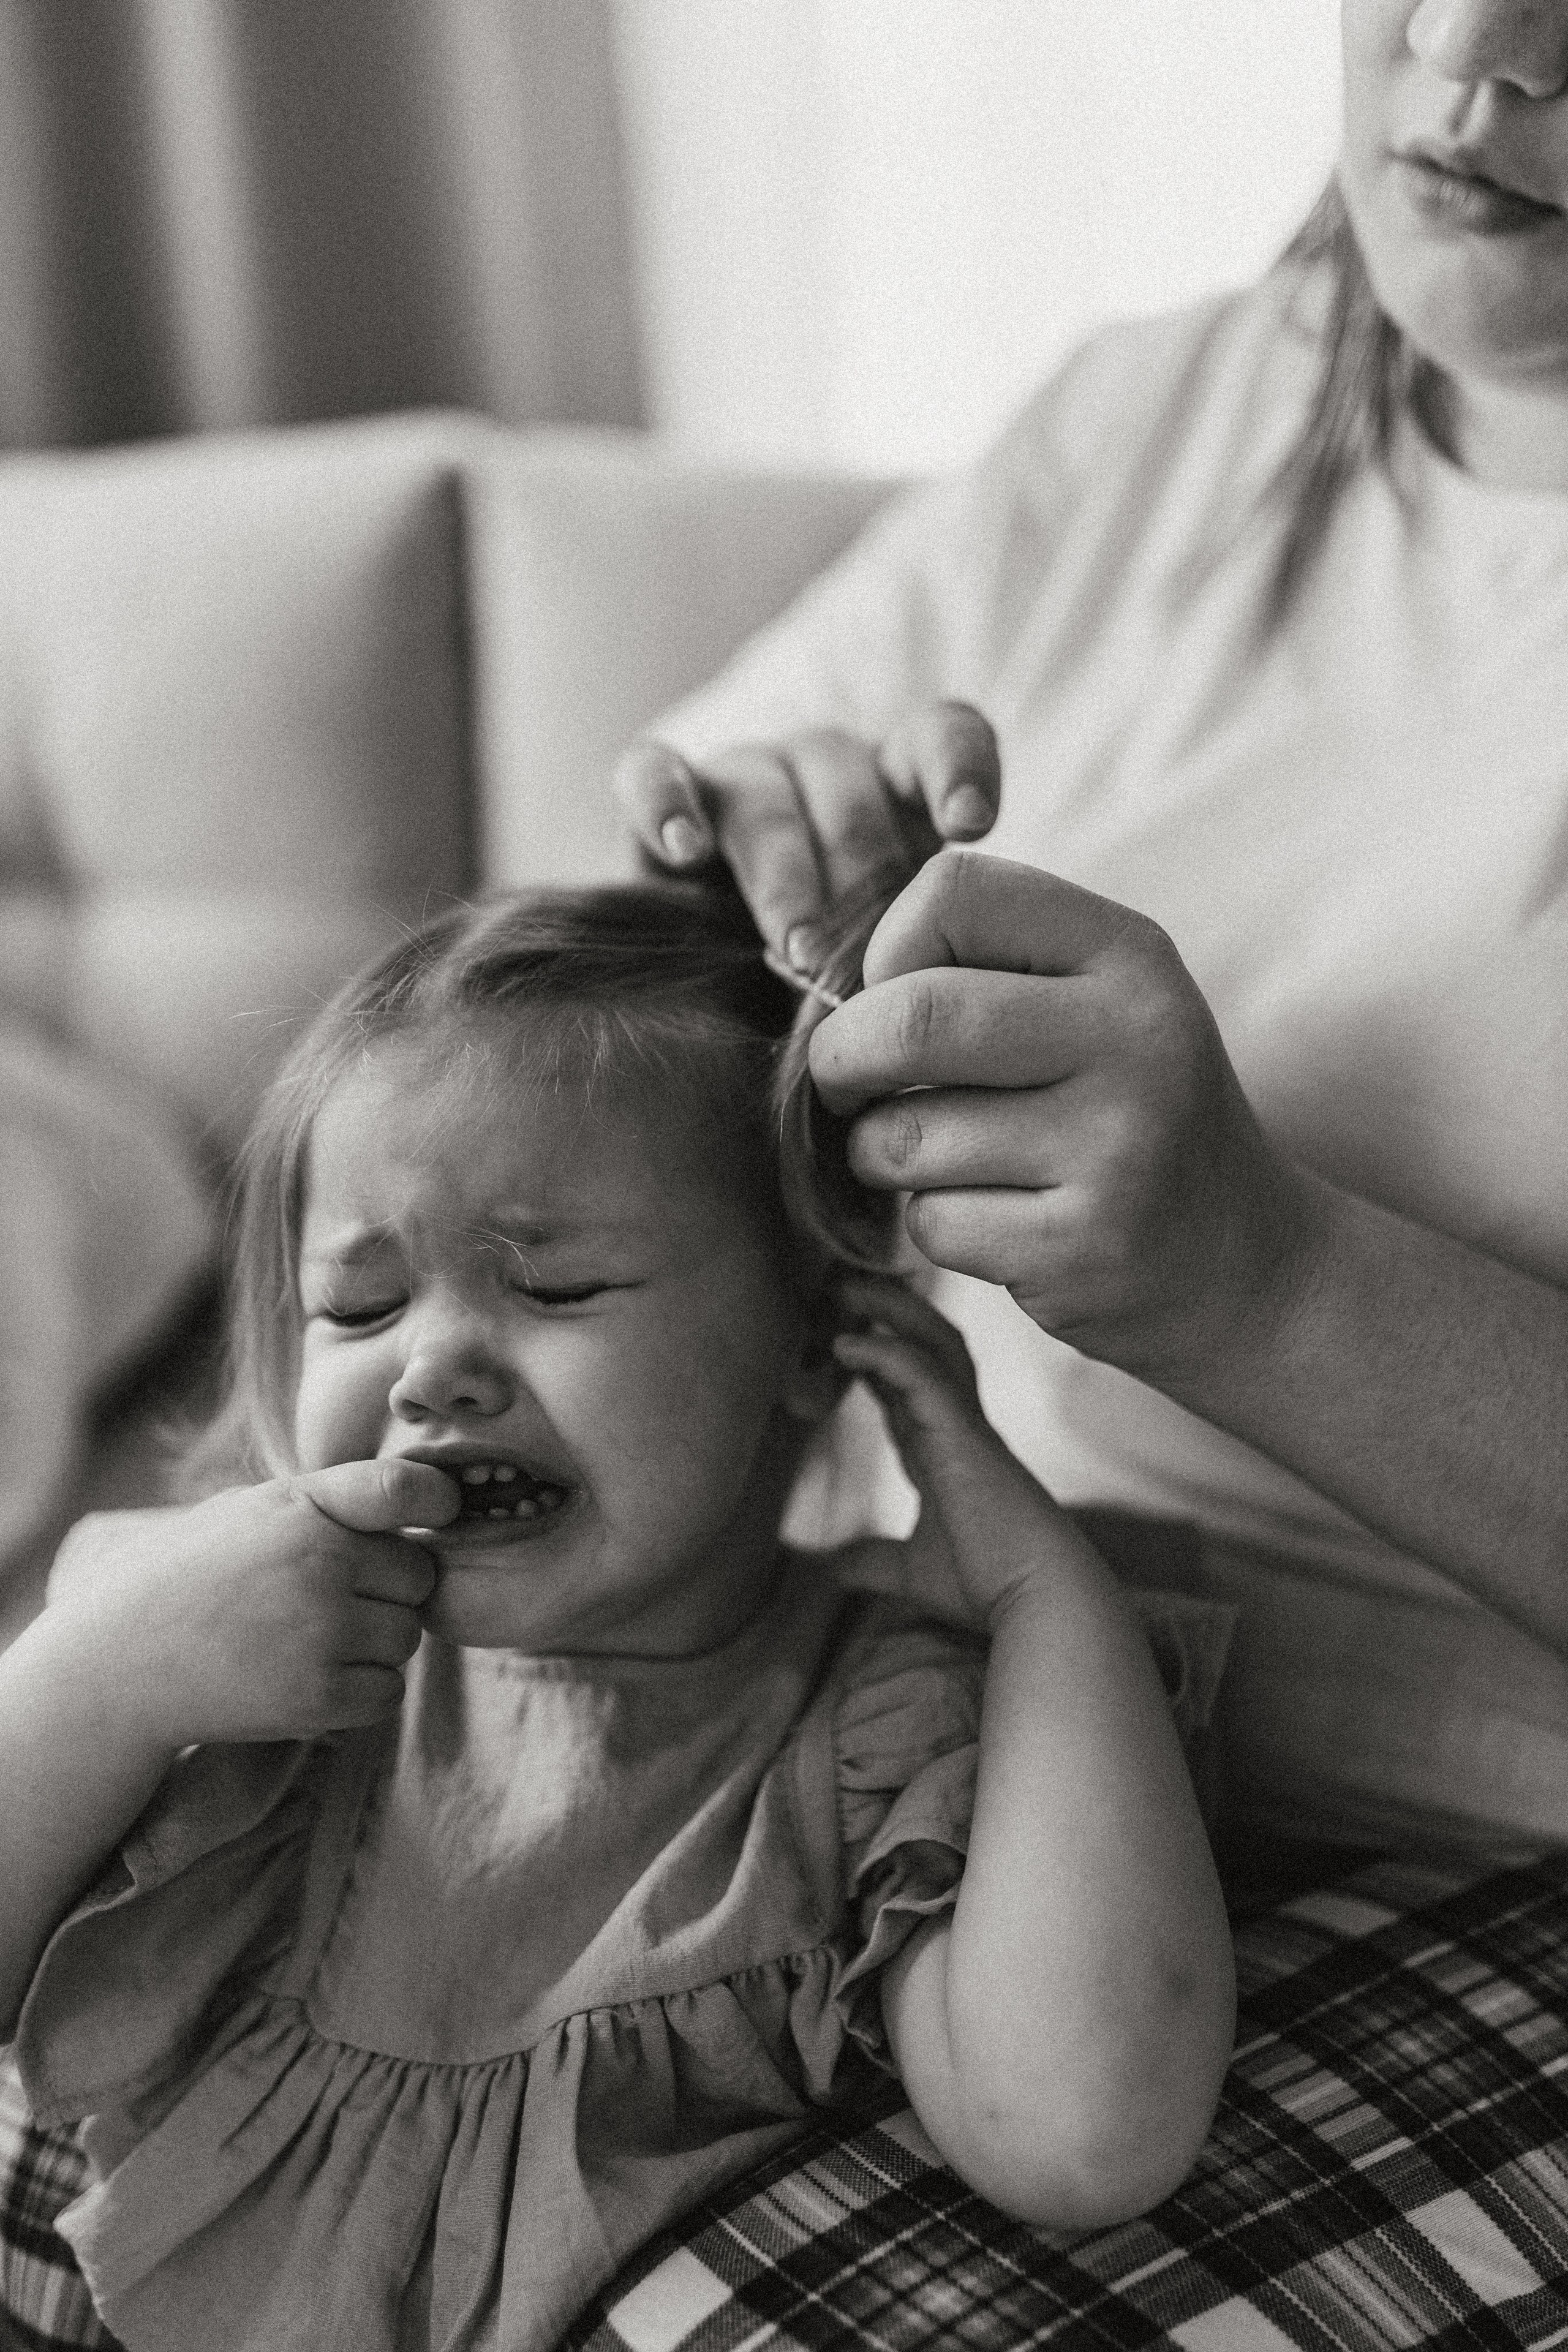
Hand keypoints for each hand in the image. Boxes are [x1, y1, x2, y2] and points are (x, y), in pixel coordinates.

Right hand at [45, 1461, 460, 1747]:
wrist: (120, 1663)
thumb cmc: (192, 1577)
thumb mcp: (251, 1512)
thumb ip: (330, 1503)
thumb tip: (425, 1500)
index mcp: (304, 1506)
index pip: (404, 1489)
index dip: (437, 1500)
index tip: (442, 1512)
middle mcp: (321, 1562)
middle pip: (419, 1577)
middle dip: (390, 1591)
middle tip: (330, 1601)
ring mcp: (321, 1631)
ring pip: (407, 1637)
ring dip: (376, 1645)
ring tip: (308, 1641)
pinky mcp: (317, 1697)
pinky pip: (387, 1693)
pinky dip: (361, 1694)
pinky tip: (310, 1680)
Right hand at [615, 702, 1000, 968]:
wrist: (714, 997)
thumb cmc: (830, 981)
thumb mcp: (891, 963)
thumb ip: (923, 949)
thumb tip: (942, 992)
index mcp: (894, 785)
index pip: (938, 739)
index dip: (957, 771)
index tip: (970, 826)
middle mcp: (820, 767)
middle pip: (849, 788)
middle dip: (861, 872)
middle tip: (869, 955)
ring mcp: (740, 774)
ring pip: (763, 794)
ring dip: (785, 873)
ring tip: (798, 947)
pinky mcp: (658, 794)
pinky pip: (652, 773)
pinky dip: (667, 804)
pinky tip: (686, 849)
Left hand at [810, 852, 1316, 1385]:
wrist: (1244, 1263)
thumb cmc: (1126, 1117)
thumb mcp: (1093, 1008)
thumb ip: (981, 967)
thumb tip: (816, 974)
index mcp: (1129, 955)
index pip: (953, 892)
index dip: (887, 949)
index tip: (893, 998)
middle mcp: (1135, 1038)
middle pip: (910, 1017)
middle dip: (842, 1059)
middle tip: (846, 1087)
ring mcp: (1117, 1147)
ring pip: (906, 1136)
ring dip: (884, 1157)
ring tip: (942, 1161)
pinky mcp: (1084, 1246)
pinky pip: (934, 1225)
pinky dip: (935, 1229)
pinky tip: (998, 1223)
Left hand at [832, 1275, 1085, 1632]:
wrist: (1039, 1601)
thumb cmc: (989, 1587)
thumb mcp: (913, 1572)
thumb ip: (876, 1562)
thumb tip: (835, 1568)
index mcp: (952, 1454)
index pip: (913, 1391)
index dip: (878, 1362)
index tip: (840, 1342)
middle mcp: (961, 1430)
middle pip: (930, 1348)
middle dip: (890, 1315)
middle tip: (842, 1292)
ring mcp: (967, 1427)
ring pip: (934, 1344)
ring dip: (890, 1312)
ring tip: (845, 1290)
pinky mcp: (965, 1434)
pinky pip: (924, 1374)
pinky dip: (884, 1353)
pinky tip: (846, 1345)